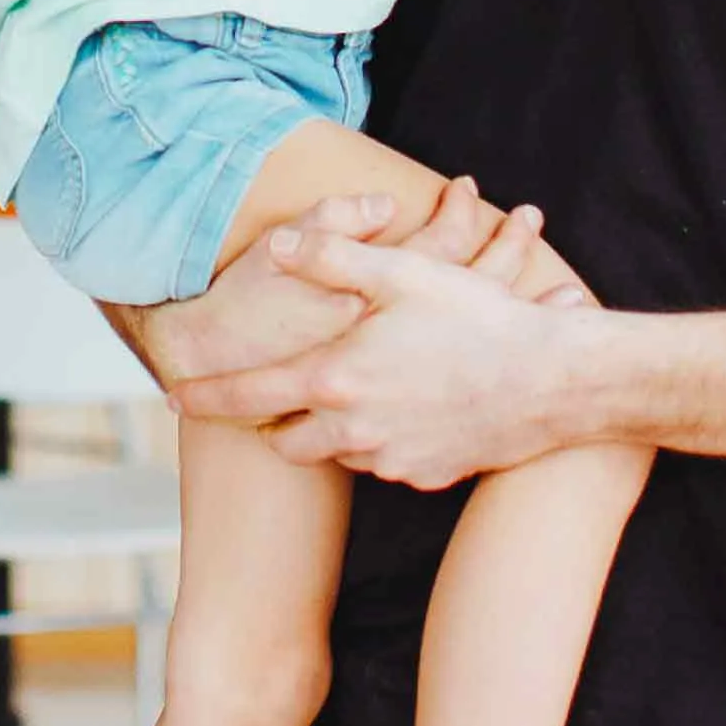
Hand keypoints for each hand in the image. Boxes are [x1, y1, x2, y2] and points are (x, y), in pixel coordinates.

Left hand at [171, 194, 590, 486]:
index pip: (248, 396)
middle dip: (273, 418)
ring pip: (336, 450)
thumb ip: (328, 255)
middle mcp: (353, 432)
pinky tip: (407, 401)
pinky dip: (378, 436)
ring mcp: (390, 463)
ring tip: (354, 384)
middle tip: (272, 394)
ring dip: (331, 425)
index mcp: (335, 381)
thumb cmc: (475, 321)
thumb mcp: (400, 273)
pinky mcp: (425, 478)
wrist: (551, 383)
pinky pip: (383, 460)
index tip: (174, 396)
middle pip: (286, 438)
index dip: (206, 396)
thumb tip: (273, 247)